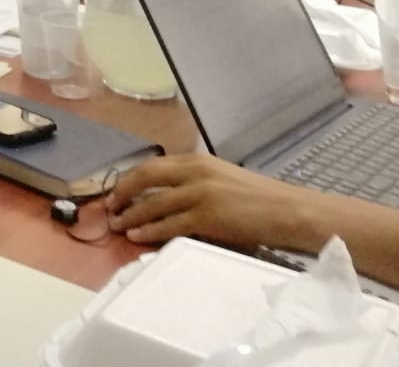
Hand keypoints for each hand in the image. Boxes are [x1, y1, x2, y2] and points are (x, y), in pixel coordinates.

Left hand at [106, 155, 316, 248]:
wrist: (289, 211)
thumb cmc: (259, 198)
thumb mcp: (222, 177)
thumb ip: (195, 180)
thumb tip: (167, 192)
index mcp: (198, 160)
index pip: (154, 165)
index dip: (130, 178)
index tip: (117, 190)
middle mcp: (196, 172)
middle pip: (146, 177)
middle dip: (123, 192)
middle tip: (109, 207)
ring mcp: (200, 194)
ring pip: (154, 203)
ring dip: (132, 215)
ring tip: (118, 225)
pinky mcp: (208, 217)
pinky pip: (170, 225)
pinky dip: (150, 230)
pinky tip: (138, 236)